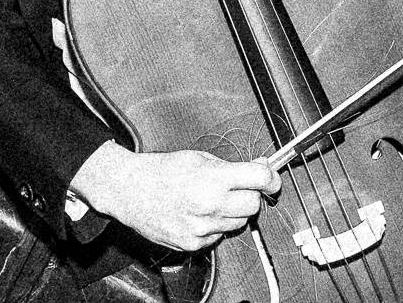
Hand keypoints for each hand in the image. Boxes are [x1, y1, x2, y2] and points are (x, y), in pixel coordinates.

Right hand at [68, 143, 278, 251]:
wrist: (130, 191)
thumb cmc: (162, 171)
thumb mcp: (200, 157)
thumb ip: (232, 167)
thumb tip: (260, 170)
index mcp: (213, 179)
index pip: (260, 180)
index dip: (272, 179)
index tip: (272, 180)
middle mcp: (209, 206)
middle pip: (254, 205)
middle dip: (251, 195)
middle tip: (239, 187)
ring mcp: (201, 228)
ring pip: (239, 222)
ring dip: (233, 211)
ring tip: (212, 199)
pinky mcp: (193, 244)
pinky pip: (219, 235)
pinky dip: (216, 225)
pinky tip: (200, 213)